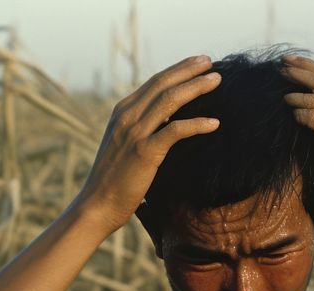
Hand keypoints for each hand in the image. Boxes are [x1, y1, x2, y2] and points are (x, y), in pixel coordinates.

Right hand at [75, 55, 221, 231]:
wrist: (97, 205)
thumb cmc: (115, 182)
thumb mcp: (125, 148)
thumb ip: (142, 132)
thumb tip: (166, 125)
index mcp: (121, 113)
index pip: (153, 83)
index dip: (177, 70)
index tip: (198, 64)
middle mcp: (126, 117)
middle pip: (163, 84)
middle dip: (188, 70)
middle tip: (211, 62)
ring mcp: (134, 133)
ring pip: (170, 100)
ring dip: (196, 87)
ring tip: (217, 80)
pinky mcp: (144, 152)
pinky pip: (175, 130)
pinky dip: (196, 124)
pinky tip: (214, 123)